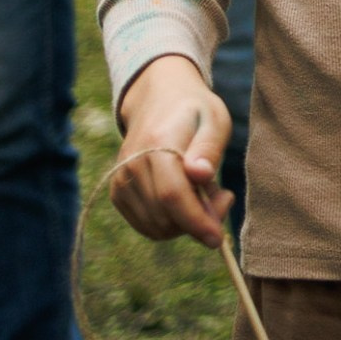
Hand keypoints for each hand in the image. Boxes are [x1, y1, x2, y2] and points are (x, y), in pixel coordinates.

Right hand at [109, 55, 233, 248]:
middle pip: (165, 216)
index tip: (217, 239)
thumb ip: (208, 148)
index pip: (172, 195)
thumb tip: (200, 175)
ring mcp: (120, 181)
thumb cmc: (195, 111)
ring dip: (185, 223)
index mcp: (156, 144)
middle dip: (199, 220)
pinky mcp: (118, 193)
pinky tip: (185, 200)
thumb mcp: (214, 120)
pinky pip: (147, 226)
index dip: (196, 221)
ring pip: (155, 227)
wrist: (158, 100)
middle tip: (222, 196)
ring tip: (204, 193)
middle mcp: (131, 165)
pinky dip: (169, 222)